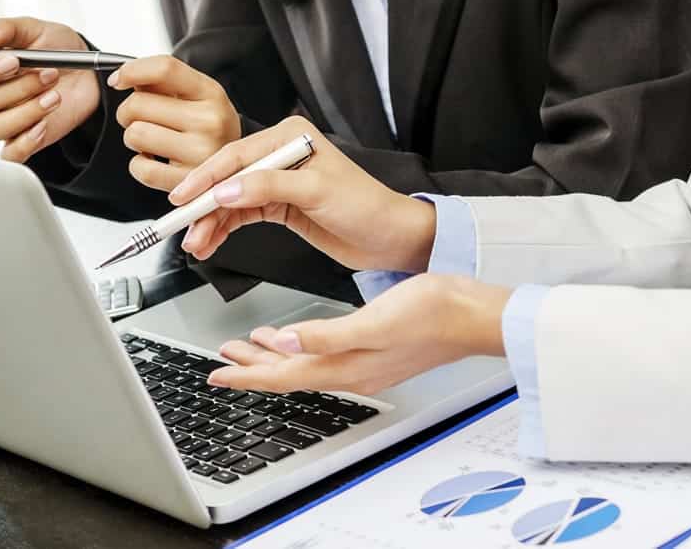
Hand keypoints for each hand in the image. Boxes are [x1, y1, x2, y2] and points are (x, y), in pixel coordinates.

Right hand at [0, 17, 99, 161]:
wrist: (87, 73)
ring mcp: (5, 121)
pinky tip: (44, 126)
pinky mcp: (24, 141)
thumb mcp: (36, 30)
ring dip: (28, 111)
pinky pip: (11, 154)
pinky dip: (26, 142)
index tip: (13, 62)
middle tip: (50, 74)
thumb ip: (7, 29)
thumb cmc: (56, 49)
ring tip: (55, 96)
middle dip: (19, 88)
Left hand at [109, 56, 240, 190]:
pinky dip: (139, 165)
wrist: (234, 164)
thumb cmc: (207, 125)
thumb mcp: (196, 94)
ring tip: (152, 140)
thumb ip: (161, 80)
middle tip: (142, 119)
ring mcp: (200, 153)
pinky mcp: (187, 182)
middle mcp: (210, 121)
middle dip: (129, 111)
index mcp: (211, 93)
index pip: (164, 69)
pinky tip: (154, 160)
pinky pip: (140, 168)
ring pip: (135, 134)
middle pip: (138, 104)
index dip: (131, 71)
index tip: (118, 80)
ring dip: (134, 138)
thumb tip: (124, 77)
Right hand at [169, 116, 436, 272]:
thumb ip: (268, 187)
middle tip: (183, 228)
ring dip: (210, 222)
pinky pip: (242, 216)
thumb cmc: (367, 207)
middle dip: (203, 206)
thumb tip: (226, 190)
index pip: (237, 155)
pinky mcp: (280, 207)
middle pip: (228, 178)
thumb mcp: (316, 191)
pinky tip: (210, 242)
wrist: (391, 238)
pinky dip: (224, 230)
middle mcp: (281, 155)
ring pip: (231, 200)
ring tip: (195, 244)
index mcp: (291, 137)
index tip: (183, 198)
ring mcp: (279, 182)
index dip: (206, 177)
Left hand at [207, 274, 511, 395]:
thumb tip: (285, 342)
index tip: (216, 374)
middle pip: (289, 372)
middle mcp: (353, 370)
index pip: (284, 376)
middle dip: (252, 365)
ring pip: (305, 362)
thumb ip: (327, 335)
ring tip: (247, 346)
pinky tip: (296, 334)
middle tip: (223, 357)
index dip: (247, 375)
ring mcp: (365, 362)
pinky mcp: (375, 350)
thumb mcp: (375, 321)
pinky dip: (302, 346)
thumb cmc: (434, 315)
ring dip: (274, 355)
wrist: (475, 315)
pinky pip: (324, 353)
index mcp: (348, 366)